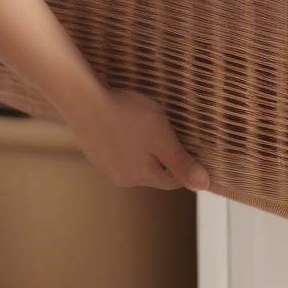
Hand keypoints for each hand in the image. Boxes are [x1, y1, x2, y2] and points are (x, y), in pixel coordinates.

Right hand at [62, 88, 210, 191]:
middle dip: (165, 155)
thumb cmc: (127, 117)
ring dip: (146, 148)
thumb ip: (182, 163)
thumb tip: (204, 185)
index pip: (174, 180)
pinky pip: (120, 153)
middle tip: (168, 129)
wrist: (84, 102)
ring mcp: (106, 167)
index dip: (186, 164)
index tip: (190, 145)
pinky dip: (128, 142)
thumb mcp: (162, 138)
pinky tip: (126, 124)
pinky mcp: (95, 153)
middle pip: (155, 172)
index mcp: (143, 176)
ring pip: (136, 162)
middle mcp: (123, 178)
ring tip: (146, 124)